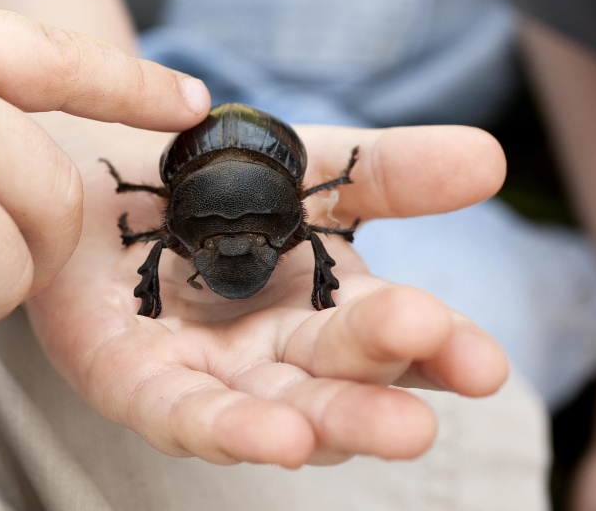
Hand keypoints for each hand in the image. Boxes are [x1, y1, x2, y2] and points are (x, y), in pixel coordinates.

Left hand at [27, 118, 508, 467]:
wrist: (102, 169)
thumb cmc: (213, 182)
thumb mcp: (311, 166)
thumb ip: (392, 170)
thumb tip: (493, 159)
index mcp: (324, 309)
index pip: (395, 338)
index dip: (441, 351)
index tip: (486, 363)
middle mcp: (272, 354)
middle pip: (336, 381)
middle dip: (386, 389)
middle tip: (444, 388)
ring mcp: (203, 373)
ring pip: (270, 409)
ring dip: (323, 424)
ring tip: (376, 430)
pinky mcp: (132, 378)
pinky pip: (179, 412)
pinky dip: (224, 426)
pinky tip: (272, 436)